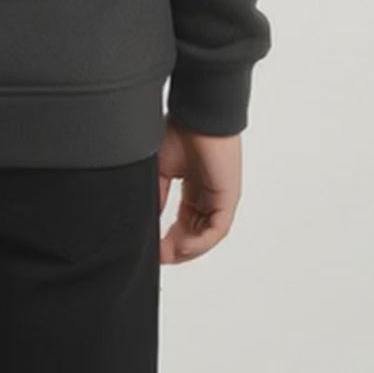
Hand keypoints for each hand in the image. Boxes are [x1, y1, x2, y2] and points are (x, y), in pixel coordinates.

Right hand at [157, 119, 241, 262]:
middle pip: (194, 234)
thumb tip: (146, 221)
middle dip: (175, 249)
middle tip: (157, 257)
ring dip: (186, 249)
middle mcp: (208, 197)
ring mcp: (220, 199)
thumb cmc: (180, 133)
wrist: (196, 115)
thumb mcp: (160, 170)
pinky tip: (181, 246)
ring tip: (166, 255)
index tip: (151, 249)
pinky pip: (215, 230)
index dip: (167, 239)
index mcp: (194, 190)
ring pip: (206, 237)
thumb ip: (157, 196)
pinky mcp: (227, 199)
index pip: (183, 224)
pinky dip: (199, 242)